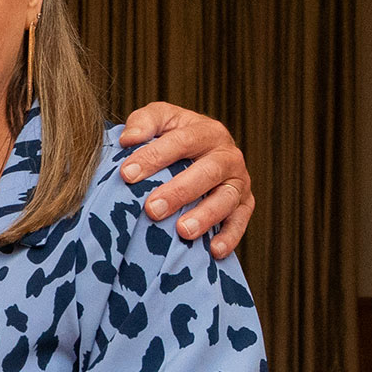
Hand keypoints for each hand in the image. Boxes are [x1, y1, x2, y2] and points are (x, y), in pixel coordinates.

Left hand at [117, 102, 253, 258]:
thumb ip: (144, 123)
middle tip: (153, 209)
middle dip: (180, 191)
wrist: (201, 151)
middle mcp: (227, 156)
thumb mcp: (159, 119)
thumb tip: (129, 139)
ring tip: (182, 231)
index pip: (181, 141)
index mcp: (206, 131)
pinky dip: (229, 236)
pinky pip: (240, 221)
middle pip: (208, 172)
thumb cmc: (172, 136)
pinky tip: (213, 251)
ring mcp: (238, 181)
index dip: (154, 156)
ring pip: (227, 199)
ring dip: (206, 216)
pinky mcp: (245, 204)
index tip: (127, 174)